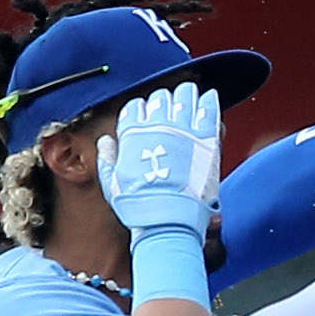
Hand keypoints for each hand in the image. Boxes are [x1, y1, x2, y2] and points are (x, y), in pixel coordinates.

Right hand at [106, 81, 222, 241]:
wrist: (167, 220)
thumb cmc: (139, 207)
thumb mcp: (111, 183)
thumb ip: (106, 159)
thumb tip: (105, 141)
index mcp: (132, 133)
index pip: (135, 107)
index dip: (141, 109)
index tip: (147, 114)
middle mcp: (157, 126)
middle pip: (161, 98)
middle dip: (164, 100)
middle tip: (170, 106)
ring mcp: (183, 130)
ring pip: (185, 95)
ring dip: (186, 95)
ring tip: (189, 97)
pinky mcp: (205, 139)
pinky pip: (209, 110)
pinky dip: (209, 101)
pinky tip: (209, 98)